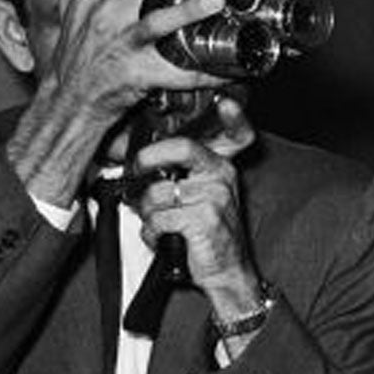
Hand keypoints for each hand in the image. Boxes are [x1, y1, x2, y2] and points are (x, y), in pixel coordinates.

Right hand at [45, 0, 226, 121]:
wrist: (68, 103)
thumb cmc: (74, 60)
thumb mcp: (71, 14)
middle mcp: (104, 16)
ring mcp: (120, 46)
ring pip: (156, 21)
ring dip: (189, 9)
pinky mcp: (136, 76)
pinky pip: (176, 73)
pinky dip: (204, 72)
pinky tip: (227, 68)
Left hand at [129, 126, 257, 309]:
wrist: (227, 271)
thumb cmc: (207, 234)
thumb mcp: (200, 197)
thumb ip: (179, 175)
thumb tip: (138, 161)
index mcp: (223, 167)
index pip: (237, 135)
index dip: (233, 116)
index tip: (226, 101)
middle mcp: (223, 177)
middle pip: (178, 149)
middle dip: (147, 160)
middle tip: (137, 172)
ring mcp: (215, 198)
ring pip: (157, 193)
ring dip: (148, 213)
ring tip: (161, 224)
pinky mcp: (203, 220)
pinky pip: (158, 218)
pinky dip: (153, 234)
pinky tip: (166, 238)